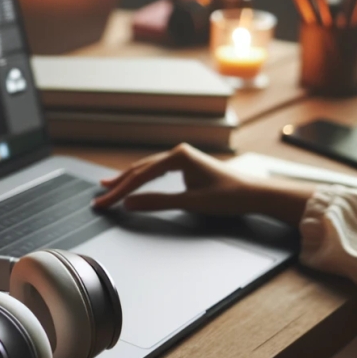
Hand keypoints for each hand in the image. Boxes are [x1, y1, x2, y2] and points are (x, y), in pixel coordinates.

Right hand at [92, 143, 313, 225]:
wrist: (257, 194)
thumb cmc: (230, 196)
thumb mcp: (191, 202)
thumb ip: (158, 202)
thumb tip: (129, 204)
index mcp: (178, 156)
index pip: (141, 176)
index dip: (121, 191)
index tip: (105, 203)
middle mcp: (177, 153)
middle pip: (140, 170)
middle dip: (119, 185)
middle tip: (100, 198)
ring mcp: (181, 158)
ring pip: (146, 169)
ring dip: (127, 181)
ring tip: (108, 188)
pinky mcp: (185, 166)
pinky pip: (156, 172)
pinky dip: (141, 179)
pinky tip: (132, 183)